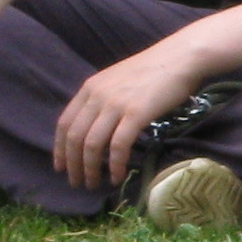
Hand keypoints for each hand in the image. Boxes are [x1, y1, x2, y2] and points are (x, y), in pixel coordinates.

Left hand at [52, 35, 226, 190]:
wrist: (181, 57)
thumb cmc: (156, 69)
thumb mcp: (118, 80)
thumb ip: (104, 99)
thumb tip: (99, 124)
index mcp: (90, 88)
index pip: (64, 124)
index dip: (59, 149)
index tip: (62, 167)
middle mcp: (97, 96)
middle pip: (75, 137)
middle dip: (73, 165)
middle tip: (77, 183)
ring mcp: (116, 105)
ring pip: (92, 145)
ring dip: (90, 169)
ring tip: (94, 184)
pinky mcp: (136, 114)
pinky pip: (118, 145)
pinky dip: (114, 164)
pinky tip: (117, 176)